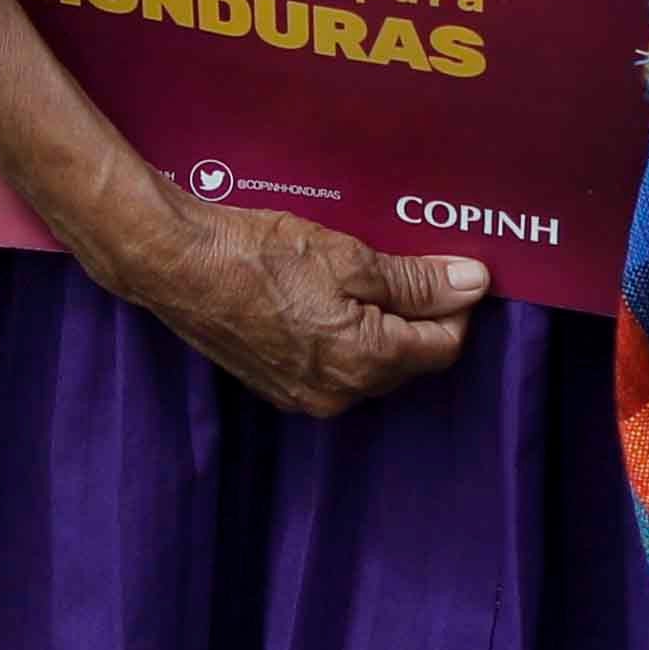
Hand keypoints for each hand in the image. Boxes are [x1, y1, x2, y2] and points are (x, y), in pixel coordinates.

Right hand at [110, 189, 486, 419]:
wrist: (177, 264)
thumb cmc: (259, 254)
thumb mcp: (350, 257)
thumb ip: (416, 281)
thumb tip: (471, 285)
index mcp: (365, 362)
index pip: (443, 346)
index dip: (456, 304)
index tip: (453, 268)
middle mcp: (339, 394)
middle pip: (408, 359)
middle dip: (418, 315)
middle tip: (408, 263)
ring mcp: (304, 396)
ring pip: (369, 363)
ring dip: (379, 325)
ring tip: (362, 275)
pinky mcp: (276, 385)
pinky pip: (332, 366)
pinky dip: (343, 335)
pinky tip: (325, 296)